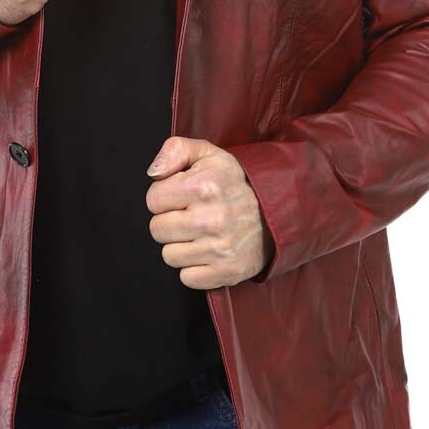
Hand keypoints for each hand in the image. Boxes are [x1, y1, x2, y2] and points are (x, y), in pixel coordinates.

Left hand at [145, 136, 274, 289]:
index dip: (164, 196)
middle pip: (157, 230)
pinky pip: (187, 277)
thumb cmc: (234, 182)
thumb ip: (174, 150)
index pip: (153, 200)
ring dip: (181, 245)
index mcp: (203, 187)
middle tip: (191, 214)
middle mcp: (211, 219)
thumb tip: (154, 173)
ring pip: (169, 255)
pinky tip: (208, 251)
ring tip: (200, 233)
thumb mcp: (208, 153)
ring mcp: (220, 248)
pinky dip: (194, 268)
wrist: (276, 211)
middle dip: (170, 221)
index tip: (182, 196)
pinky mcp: (226, 272)